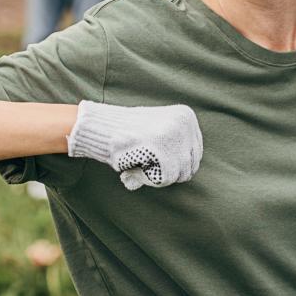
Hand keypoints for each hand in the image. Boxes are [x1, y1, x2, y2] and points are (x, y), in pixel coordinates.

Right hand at [66, 100, 202, 190]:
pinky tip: (134, 169)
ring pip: (179, 174)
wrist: (100, 127)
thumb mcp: (158, 129)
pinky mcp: (164, 148)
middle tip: (144, 164)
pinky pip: (166, 178)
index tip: (154, 159)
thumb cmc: (127, 133)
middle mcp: (185, 123)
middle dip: (167, 172)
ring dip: (156, 177)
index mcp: (186, 116)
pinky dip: (148, 180)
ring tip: (138, 164)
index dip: (174, 164)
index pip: (194, 153)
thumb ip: (175, 145)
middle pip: (190, 166)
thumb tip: (189, 172)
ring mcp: (175, 135)